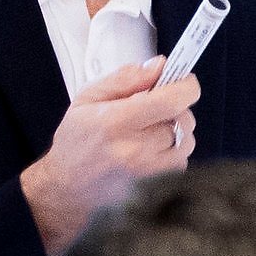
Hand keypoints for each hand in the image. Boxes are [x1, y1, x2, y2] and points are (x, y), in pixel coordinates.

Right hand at [20, 56, 199, 254]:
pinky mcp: (159, 188)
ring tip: (150, 132)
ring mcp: (149, 173)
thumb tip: (159, 66)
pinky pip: (182, 161)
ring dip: (176, 131)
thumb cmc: (77, 142)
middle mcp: (135, 150)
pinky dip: (172, 152)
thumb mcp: (88, 99)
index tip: (184, 81)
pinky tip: (150, 151)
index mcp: (116, 123)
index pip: (171, 101)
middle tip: (155, 109)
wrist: (68, 189)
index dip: (186, 86)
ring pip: (187, 141)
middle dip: (175, 109)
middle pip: (183, 119)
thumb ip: (126, 79)